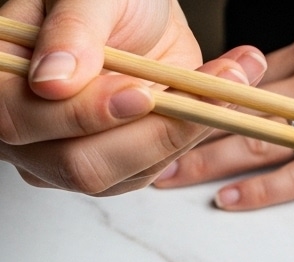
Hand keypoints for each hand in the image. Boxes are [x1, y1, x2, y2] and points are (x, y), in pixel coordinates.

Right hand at [0, 0, 267, 195]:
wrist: (134, 7)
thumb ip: (70, 33)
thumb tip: (53, 82)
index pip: (23, 120)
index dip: (83, 114)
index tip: (141, 93)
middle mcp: (29, 134)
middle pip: (81, 165)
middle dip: (148, 133)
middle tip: (201, 93)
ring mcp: (73, 159)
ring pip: (129, 174)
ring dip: (186, 131)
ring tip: (231, 81)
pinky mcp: (121, 168)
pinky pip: (160, 166)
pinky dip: (199, 131)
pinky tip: (227, 96)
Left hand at [154, 13, 293, 209]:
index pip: (250, 77)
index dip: (204, 96)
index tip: (168, 110)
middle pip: (237, 101)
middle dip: (184, 125)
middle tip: (142, 143)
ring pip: (258, 134)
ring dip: (206, 157)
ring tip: (165, 175)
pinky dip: (261, 186)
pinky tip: (230, 199)